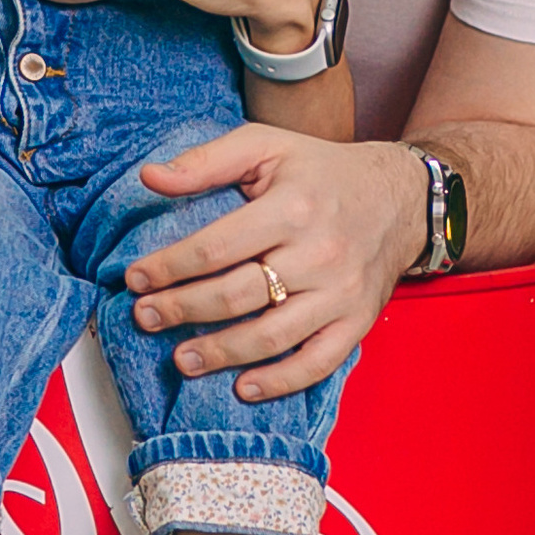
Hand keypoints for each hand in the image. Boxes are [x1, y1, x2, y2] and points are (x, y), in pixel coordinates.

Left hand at [124, 131, 426, 399]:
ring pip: (271, 336)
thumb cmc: (321, 171)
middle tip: (145, 317)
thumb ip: (206, 161)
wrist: (399, 198)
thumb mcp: (265, 146)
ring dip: (220, 353)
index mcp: (291, 207)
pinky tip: (243, 387)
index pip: (215, 247)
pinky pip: (318, 363)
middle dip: (182, 310)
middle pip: (236, 295)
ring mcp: (340, 293)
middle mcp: (319, 253)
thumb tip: (150, 176)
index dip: (168, 267)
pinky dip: (280, 382)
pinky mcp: (356, 322)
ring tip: (181, 359)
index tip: (135, 279)